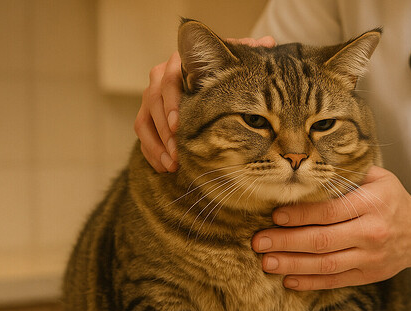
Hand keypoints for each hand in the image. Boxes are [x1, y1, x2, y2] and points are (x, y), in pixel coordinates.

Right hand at [135, 36, 275, 172]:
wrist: (213, 85)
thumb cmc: (225, 74)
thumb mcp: (236, 64)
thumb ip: (247, 55)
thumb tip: (268, 42)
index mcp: (179, 62)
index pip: (169, 79)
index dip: (173, 103)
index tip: (180, 125)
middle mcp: (161, 77)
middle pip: (152, 100)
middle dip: (165, 129)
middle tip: (177, 150)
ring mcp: (152, 97)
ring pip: (144, 119)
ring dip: (158, 144)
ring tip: (173, 163)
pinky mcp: (147, 116)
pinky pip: (142, 134)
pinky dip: (152, 152)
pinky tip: (165, 167)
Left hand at [251, 166, 410, 289]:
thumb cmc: (393, 200)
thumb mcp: (378, 178)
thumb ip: (347, 174)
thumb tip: (307, 165)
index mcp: (373, 203)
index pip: (329, 211)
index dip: (300, 215)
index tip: (274, 215)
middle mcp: (372, 232)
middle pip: (322, 240)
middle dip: (286, 242)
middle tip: (258, 241)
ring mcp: (371, 258)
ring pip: (326, 264)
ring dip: (292, 265)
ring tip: (266, 263)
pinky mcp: (369, 276)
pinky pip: (335, 281)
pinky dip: (310, 282)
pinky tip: (288, 280)